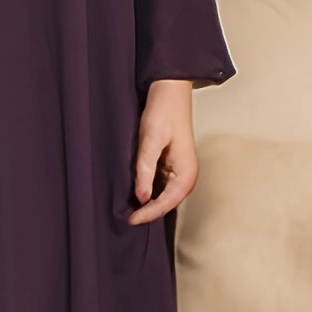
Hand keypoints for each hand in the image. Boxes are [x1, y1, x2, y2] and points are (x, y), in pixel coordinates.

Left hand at [128, 78, 198, 224]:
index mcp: (186, 173)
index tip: (130, 219)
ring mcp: (179, 172)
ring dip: (147, 204)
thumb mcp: (150, 140)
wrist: (169, 92)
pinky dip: (147, 192)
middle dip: (147, 212)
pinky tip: (133, 194)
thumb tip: (142, 197)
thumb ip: (146, 170)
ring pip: (162, 197)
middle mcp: (186, 176)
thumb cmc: (163, 112)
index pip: (166, 203)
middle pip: (166, 204)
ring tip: (126, 210)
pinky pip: (160, 187)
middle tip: (125, 218)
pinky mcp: (170, 166)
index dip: (148, 214)